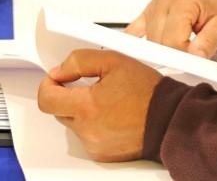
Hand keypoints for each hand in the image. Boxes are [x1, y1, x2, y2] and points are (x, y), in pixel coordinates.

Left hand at [38, 49, 162, 161]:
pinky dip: (93, 125)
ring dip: (82, 111)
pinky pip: (86, 136)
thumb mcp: (114, 61)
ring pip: (73, 123)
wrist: (170, 119)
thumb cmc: (148, 92)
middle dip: (68, 96)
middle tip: (89, 86)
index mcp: (88, 107)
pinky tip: (112, 116)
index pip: (46, 99)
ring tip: (107, 101)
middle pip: (59, 110)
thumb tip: (60, 71)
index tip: (58, 78)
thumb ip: (80, 61)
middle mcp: (88, 130)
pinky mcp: (102, 154)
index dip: (49, 84)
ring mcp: (94, 145)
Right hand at [124, 0, 216, 58]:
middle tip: (191, 54)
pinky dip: (137, 40)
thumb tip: (195, 56)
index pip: (172, 40)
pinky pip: (135, 28)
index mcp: (183, 1)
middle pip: (158, 40)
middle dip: (174, 53)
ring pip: (149, 38)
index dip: (184, 55)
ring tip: (182, 44)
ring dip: (162, 47)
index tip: (195, 60)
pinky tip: (139, 50)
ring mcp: (155, 4)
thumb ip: (209, 42)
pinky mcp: (150, 9)